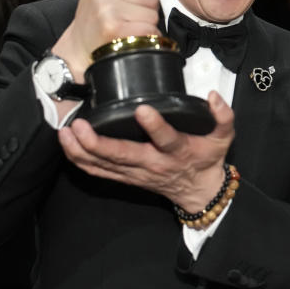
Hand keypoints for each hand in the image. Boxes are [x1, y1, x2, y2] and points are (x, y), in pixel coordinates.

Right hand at [52, 0, 166, 79]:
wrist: (79, 49)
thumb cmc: (99, 19)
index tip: (124, 3)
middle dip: (145, 9)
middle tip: (124, 18)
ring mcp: (106, 7)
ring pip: (153, 13)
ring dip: (146, 24)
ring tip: (125, 27)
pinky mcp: (113, 27)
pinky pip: (149, 30)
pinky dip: (146, 38)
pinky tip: (129, 38)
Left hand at [58, 91, 233, 212]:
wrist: (200, 192)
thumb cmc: (208, 160)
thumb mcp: (224, 137)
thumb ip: (223, 116)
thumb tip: (213, 96)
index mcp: (177, 151)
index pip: (165, 139)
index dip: (155, 126)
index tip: (142, 109)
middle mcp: (152, 163)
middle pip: (122, 155)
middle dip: (98, 142)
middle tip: (79, 125)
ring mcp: (135, 173)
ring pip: (103, 165)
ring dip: (81, 150)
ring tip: (65, 132)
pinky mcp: (125, 177)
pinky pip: (98, 172)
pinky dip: (80, 160)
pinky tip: (67, 145)